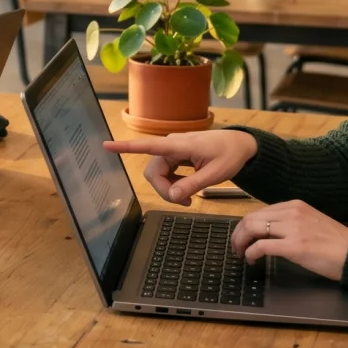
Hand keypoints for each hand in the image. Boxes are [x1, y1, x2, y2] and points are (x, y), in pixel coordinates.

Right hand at [104, 129, 257, 204]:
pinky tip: (188, 189)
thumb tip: (173, 196)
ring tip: (190, 197)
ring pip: (158, 174)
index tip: (106, 145)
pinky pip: (165, 173)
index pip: (148, 146)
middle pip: (153, 172)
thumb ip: (193, 185)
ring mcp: (173, 150)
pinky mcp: (175, 155)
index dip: (126, 147)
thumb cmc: (230, 155)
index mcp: (180, 145)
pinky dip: (173, 184)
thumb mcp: (216, 174)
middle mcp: (171, 145)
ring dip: (169, 189)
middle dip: (164, 191)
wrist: (241, 144)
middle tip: (186, 203)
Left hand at [229, 200, 347, 281]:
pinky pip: (261, 247)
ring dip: (240, 242)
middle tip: (236, 247)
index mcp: (294, 205)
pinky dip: (250, 253)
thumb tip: (268, 230)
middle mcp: (292, 212)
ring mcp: (292, 229)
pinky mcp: (294, 246)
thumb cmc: (336, 243)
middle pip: (251, 218)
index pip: (259, 212)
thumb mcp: (310, 222)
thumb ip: (290, 222)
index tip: (242, 237)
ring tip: (241, 254)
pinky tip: (252, 260)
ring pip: (252, 229)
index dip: (245, 225)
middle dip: (238, 234)